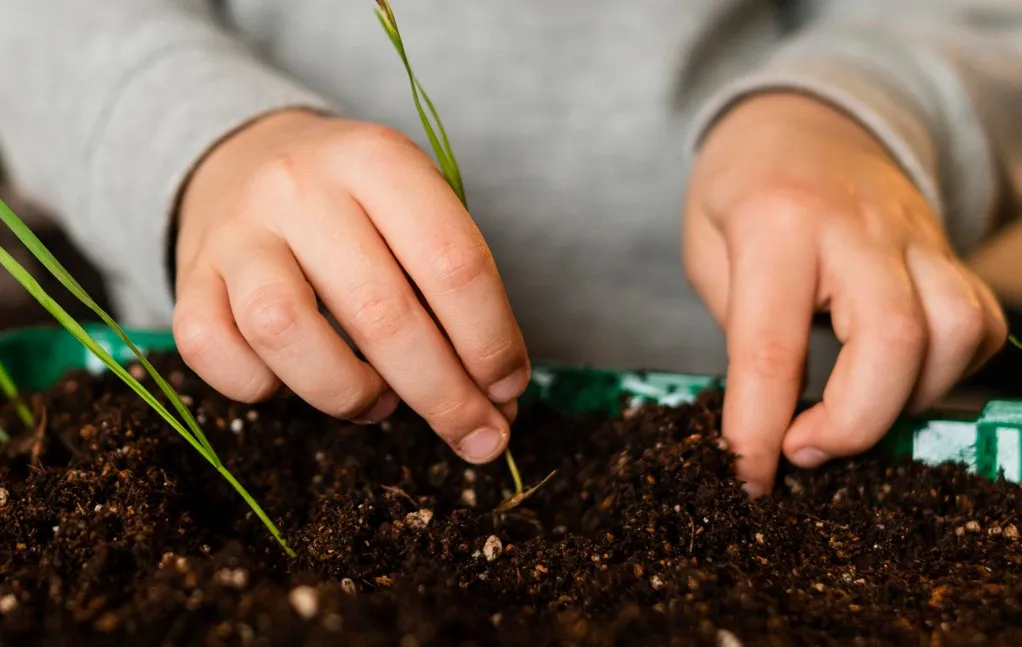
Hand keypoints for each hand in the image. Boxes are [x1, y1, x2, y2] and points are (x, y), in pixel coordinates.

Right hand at [173, 109, 529, 463]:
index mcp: (376, 159)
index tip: (509, 388)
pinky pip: (218, 355)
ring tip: (379, 401)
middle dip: (443, 394)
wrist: (247, 160)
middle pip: (379, 312)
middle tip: (475, 433)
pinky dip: (265, 389)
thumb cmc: (357, 205)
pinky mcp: (190, 278)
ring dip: (348, 392)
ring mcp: (236, 232)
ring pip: (284, 331)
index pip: (451, 261)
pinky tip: (299, 381)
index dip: (490, 340)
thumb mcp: (416, 210)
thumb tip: (496, 400)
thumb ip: (456, 292)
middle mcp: (299, 187)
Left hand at [683, 93, 1006, 495]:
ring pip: (957, 332)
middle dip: (854, 423)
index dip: (757, 429)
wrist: (803, 121)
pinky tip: (893, 379)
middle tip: (802, 450)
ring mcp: (914, 236)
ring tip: (848, 413)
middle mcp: (857, 228)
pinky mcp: (946, 253)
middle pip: (893, 339)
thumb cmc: (741, 189)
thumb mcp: (708, 249)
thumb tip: (772, 415)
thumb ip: (742, 326)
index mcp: (776, 223)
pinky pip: (979, 323)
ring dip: (906, 401)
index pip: (770, 347)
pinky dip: (946, 371)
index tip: (750, 478)